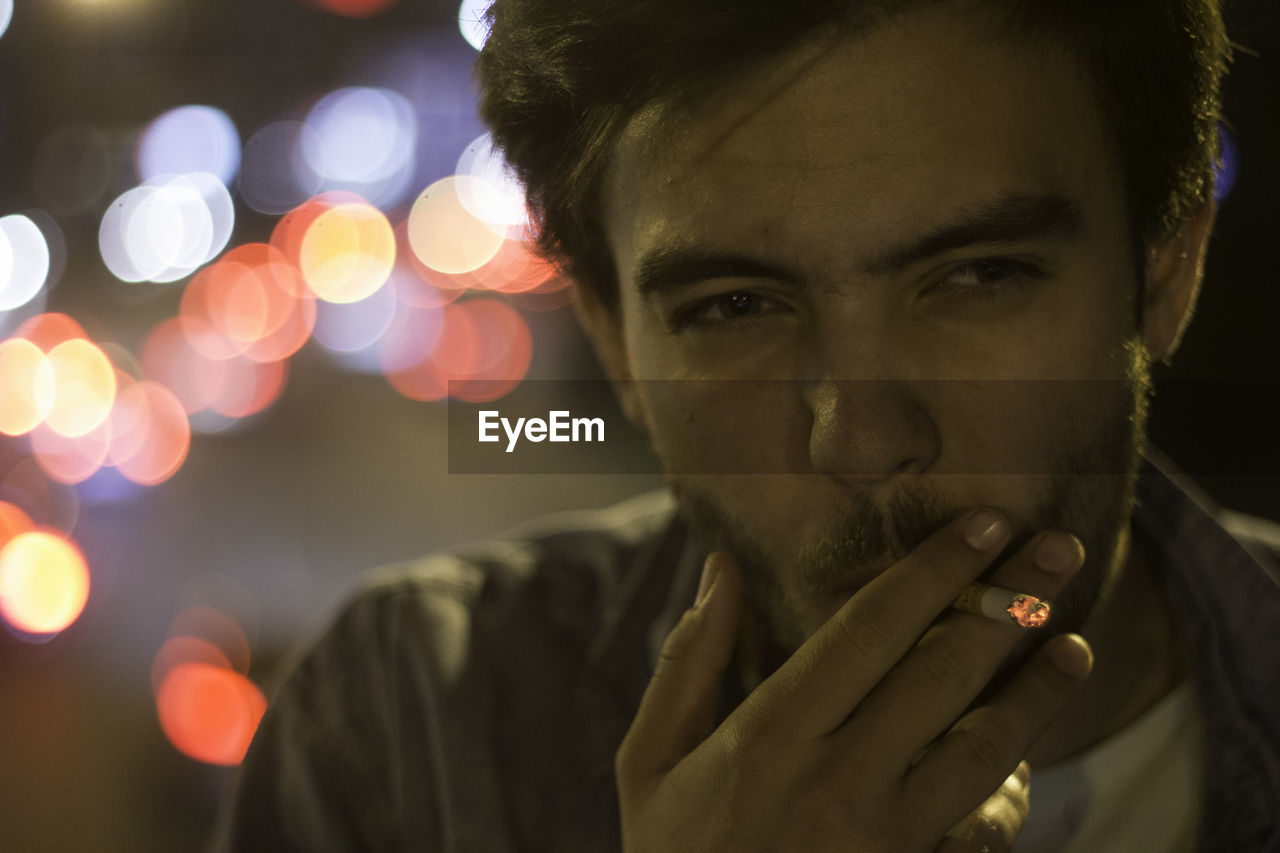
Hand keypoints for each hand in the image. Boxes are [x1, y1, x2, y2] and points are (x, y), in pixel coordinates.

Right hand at [615, 508, 1092, 851]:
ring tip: (1075, 645)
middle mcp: (837, 779)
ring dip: (1037, 693)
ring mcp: (884, 839)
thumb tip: (719, 568)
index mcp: (771, 734)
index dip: (935, 570)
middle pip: (942, 674)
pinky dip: (1011, 798)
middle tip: (1060, 551)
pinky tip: (1024, 770)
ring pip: (981, 749)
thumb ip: (688, 662)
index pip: (870, 629)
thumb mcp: (651, 761)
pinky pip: (982, 836)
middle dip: (1008, 603)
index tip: (985, 524)